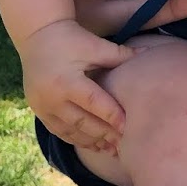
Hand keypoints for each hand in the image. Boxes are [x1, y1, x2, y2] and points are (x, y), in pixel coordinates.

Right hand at [18, 19, 134, 152]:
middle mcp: (52, 97)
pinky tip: (92, 144)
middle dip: (105, 134)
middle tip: (124, 145)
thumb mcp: (95, 45)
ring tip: (111, 150)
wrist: (37, 35)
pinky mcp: (38, 110)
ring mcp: (42, 107)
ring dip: (91, 142)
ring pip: (70, 131)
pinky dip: (75, 139)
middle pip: (82, 122)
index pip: (93, 103)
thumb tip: (149, 54)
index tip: (129, 128)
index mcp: (66, 80)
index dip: (112, 116)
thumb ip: (121, 54)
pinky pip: (58, 131)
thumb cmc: (71, 38)